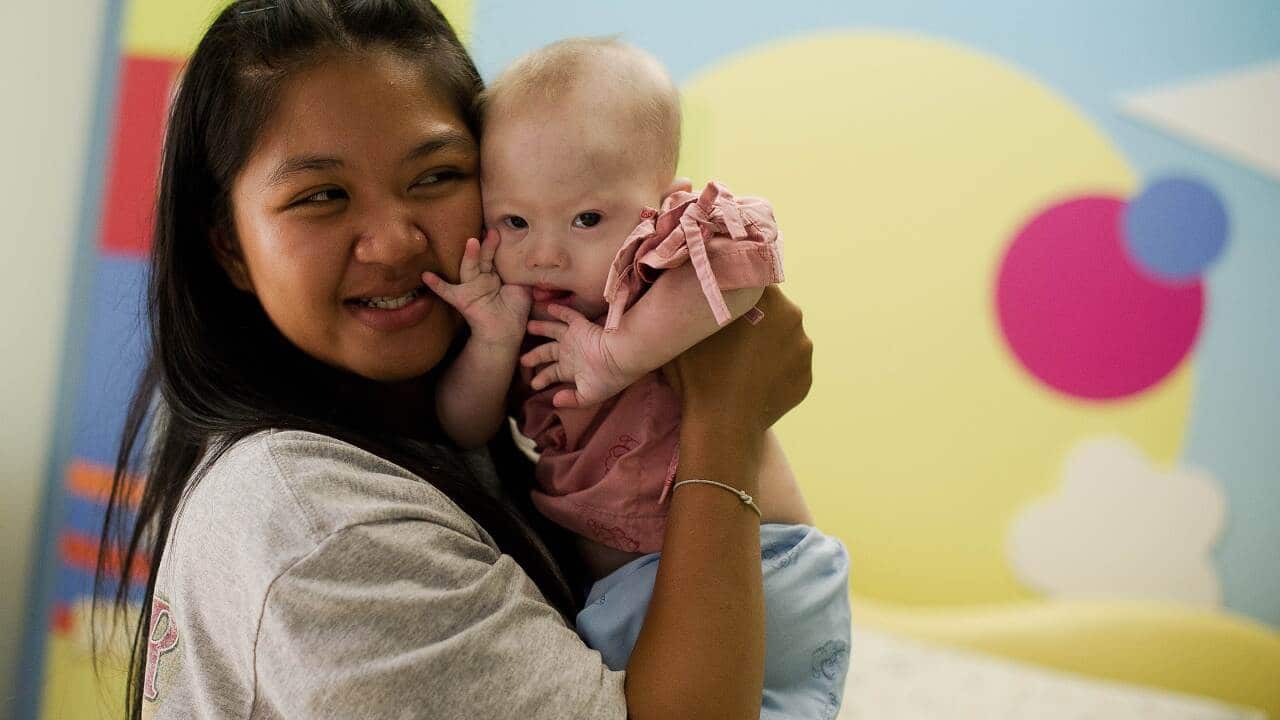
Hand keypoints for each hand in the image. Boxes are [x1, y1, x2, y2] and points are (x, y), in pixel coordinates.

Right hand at [422, 229, 530, 347]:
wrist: (506, 334)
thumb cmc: (516, 310)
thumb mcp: (523, 287)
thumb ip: (523, 272)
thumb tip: (533, 255)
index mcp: (495, 273)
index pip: (495, 255)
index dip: (497, 243)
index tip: (501, 228)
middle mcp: (482, 277)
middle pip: (484, 258)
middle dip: (487, 245)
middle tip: (492, 231)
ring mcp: (471, 287)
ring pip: (470, 268)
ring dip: (470, 255)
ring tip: (472, 242)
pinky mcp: (462, 300)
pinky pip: (447, 292)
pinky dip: (437, 284)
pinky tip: (426, 275)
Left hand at [521, 303, 639, 407]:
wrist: (623, 358)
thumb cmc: (608, 378)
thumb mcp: (589, 396)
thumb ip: (572, 400)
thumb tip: (554, 401)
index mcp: (573, 369)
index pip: (553, 373)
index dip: (542, 379)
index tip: (533, 385)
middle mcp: (572, 353)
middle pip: (548, 352)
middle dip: (534, 356)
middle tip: (522, 360)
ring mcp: (575, 339)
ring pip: (552, 331)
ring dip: (540, 328)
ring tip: (528, 326)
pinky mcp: (581, 326)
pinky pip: (568, 315)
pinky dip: (559, 310)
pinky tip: (549, 306)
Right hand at [663, 285, 811, 434]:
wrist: (722, 427)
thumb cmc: (699, 374)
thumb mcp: (686, 327)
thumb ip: (696, 300)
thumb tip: (692, 284)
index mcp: (767, 297)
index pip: (754, 278)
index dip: (736, 287)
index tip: (722, 300)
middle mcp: (794, 317)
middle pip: (772, 308)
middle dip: (755, 317)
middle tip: (728, 337)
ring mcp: (803, 350)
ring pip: (782, 338)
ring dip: (766, 345)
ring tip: (740, 365)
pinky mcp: (805, 378)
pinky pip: (788, 367)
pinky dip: (774, 371)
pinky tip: (752, 383)